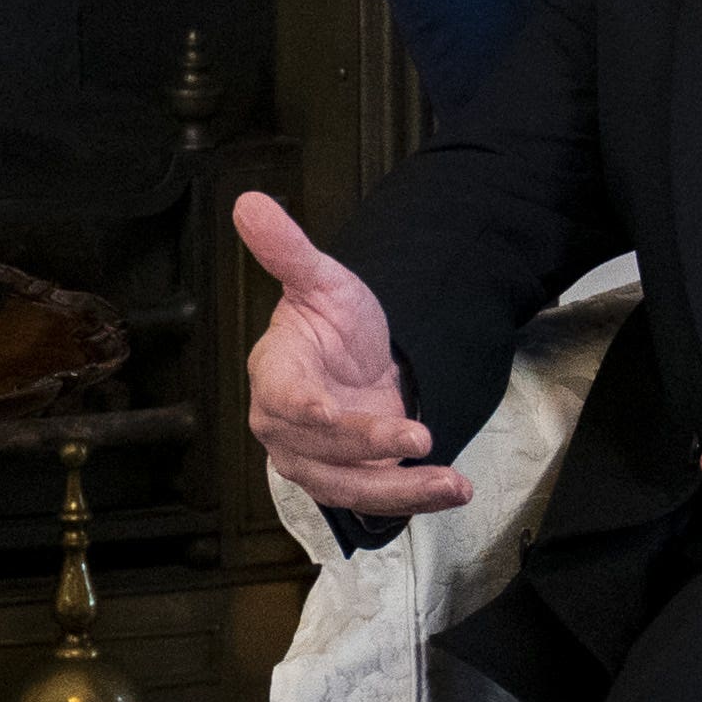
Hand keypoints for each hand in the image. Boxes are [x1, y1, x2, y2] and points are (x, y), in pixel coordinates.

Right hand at [236, 190, 466, 517]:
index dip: (300, 406)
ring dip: (400, 489)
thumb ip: (288, 249)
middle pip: (319, 447)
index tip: (326, 412)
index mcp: (275, 374)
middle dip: (369, 444)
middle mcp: (286, 426)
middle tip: (419, 435)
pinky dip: (414, 498)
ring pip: (348, 485)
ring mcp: (315, 459)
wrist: (359, 359)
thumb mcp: (321, 279)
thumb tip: (249, 202)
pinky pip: (373, 497)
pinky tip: (452, 489)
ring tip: (450, 483)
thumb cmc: (332, 322)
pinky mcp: (348, 479)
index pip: (280, 395)